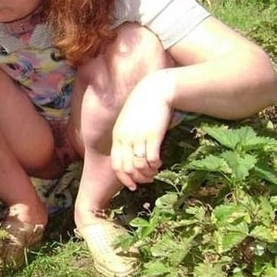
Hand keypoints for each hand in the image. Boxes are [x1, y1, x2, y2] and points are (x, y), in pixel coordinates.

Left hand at [110, 71, 174, 189]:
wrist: (155, 90)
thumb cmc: (143, 107)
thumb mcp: (128, 122)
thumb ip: (126, 137)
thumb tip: (131, 156)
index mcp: (117, 137)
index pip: (116, 165)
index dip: (124, 178)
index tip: (133, 186)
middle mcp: (125, 139)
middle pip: (128, 169)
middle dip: (139, 179)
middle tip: (148, 179)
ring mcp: (138, 137)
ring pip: (140, 166)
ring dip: (148, 173)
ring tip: (155, 171)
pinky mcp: (153, 135)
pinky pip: (151, 159)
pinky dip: (155, 165)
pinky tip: (160, 162)